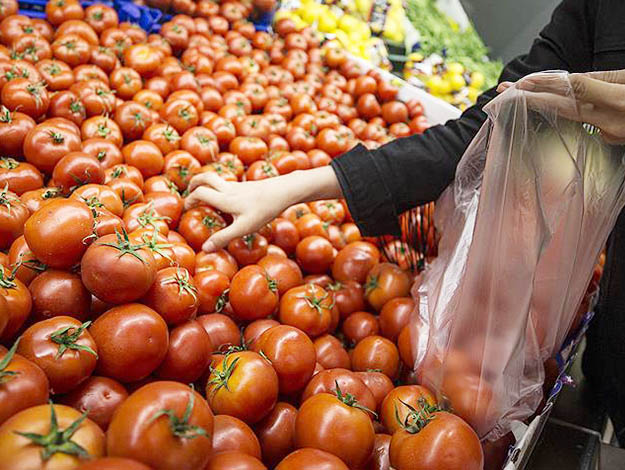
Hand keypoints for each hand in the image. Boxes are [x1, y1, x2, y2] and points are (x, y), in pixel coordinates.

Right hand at [184, 166, 341, 251]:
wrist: (284, 191)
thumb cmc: (264, 210)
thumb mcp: (244, 228)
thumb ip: (224, 238)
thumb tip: (205, 249)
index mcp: (224, 198)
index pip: (199, 193)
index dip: (189, 200)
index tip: (185, 209)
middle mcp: (229, 188)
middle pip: (206, 177)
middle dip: (194, 182)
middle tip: (189, 193)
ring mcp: (239, 186)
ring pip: (218, 179)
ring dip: (208, 184)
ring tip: (205, 197)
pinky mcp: (248, 186)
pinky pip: (229, 184)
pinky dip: (221, 189)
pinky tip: (228, 201)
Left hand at [497, 70, 624, 143]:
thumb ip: (604, 80)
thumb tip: (574, 80)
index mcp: (620, 101)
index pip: (576, 89)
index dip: (548, 84)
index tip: (523, 83)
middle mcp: (612, 122)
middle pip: (564, 107)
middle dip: (532, 99)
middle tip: (505, 93)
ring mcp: (612, 135)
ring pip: (572, 117)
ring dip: (545, 107)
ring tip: (520, 98)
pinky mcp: (613, 141)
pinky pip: (588, 125)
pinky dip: (571, 115)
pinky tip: (553, 108)